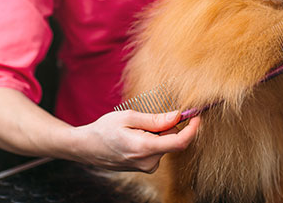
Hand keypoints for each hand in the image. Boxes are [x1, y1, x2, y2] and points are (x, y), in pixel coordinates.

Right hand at [70, 110, 199, 172]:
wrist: (85, 148)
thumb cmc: (104, 129)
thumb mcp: (129, 117)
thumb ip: (155, 119)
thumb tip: (178, 116)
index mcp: (144, 147)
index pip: (179, 142)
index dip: (192, 129)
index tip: (197, 116)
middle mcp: (148, 161)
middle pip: (172, 140)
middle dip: (168, 127)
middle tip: (147, 119)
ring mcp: (146, 166)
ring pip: (164, 145)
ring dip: (158, 134)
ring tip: (135, 129)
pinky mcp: (144, 167)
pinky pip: (157, 150)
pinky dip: (153, 140)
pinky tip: (135, 137)